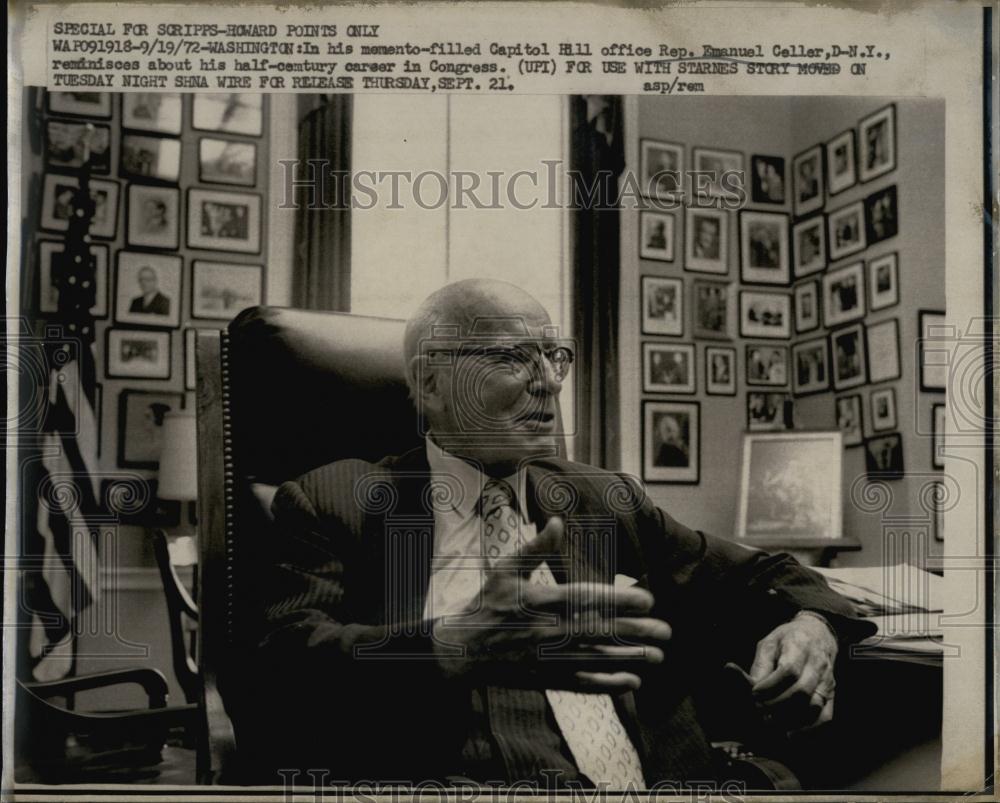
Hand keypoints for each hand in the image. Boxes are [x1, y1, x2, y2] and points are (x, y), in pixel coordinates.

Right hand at [431, 516, 671, 692]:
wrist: (463, 649)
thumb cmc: (488, 603)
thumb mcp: (506, 569)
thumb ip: (536, 547)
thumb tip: (558, 521)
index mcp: (541, 600)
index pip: (587, 599)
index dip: (619, 600)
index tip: (647, 599)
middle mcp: (547, 630)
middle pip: (599, 631)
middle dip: (636, 631)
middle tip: (666, 629)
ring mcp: (547, 657)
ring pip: (596, 659)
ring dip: (630, 658)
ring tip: (659, 655)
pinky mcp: (546, 677)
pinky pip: (582, 682)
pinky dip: (608, 684)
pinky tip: (633, 681)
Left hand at [749, 612, 837, 730]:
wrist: (818, 635)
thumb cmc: (787, 640)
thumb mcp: (769, 643)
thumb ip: (760, 665)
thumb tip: (750, 687)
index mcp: (800, 646)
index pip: (789, 670)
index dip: (770, 686)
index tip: (754, 694)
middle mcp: (817, 665)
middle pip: (801, 691)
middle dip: (777, 705)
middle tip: (759, 710)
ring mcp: (827, 681)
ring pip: (814, 706)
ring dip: (790, 719)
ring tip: (771, 721)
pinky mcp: (831, 695)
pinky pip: (825, 717)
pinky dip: (809, 730)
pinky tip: (791, 734)